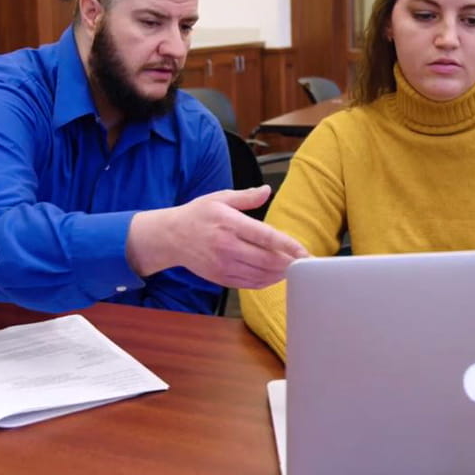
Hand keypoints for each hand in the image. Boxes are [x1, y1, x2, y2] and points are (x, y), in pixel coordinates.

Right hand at [126, 186, 308, 288]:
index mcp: (229, 224)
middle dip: (289, 263)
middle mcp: (226, 247)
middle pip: (266, 260)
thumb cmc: (197, 215)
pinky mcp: (221, 279)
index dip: (288, 246)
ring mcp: (223, 266)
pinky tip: (275, 275)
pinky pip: (250, 284)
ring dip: (280, 273)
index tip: (304, 252)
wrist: (170, 238)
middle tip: (304, 262)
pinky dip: (266, 282)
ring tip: (293, 268)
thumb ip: (246, 197)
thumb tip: (267, 190)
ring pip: (260, 275)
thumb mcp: (220, 198)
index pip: (265, 237)